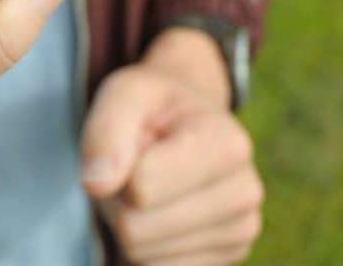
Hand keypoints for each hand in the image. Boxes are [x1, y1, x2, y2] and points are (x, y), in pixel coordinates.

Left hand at [81, 29, 262, 264]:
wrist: (187, 123)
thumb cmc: (152, 107)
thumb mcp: (125, 93)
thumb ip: (106, 130)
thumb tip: (97, 184)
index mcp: (228, 144)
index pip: (141, 187)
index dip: (116, 166)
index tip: (134, 140)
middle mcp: (246, 193)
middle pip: (136, 228)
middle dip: (117, 199)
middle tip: (131, 167)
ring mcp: (240, 231)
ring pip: (141, 254)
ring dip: (127, 222)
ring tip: (145, 186)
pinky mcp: (228, 258)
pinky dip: (144, 245)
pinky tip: (159, 211)